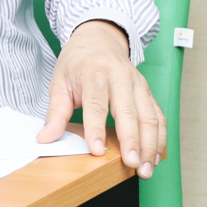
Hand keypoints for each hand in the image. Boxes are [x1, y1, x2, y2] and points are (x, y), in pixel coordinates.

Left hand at [36, 19, 165, 179]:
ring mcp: (138, 84)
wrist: (99, 38)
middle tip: (132, 165)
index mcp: (94, 73)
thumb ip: (55, 112)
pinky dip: (161, 138)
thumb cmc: (78, 62)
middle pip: (129, 111)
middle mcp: (120, 77)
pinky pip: (159, 116)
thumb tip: (46, 138)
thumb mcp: (59, 81)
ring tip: (145, 168)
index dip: (96, 129)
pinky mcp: (148, 91)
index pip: (95, 104)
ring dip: (150, 145)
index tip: (97, 151)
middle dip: (132, 141)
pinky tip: (156, 156)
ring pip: (150, 116)